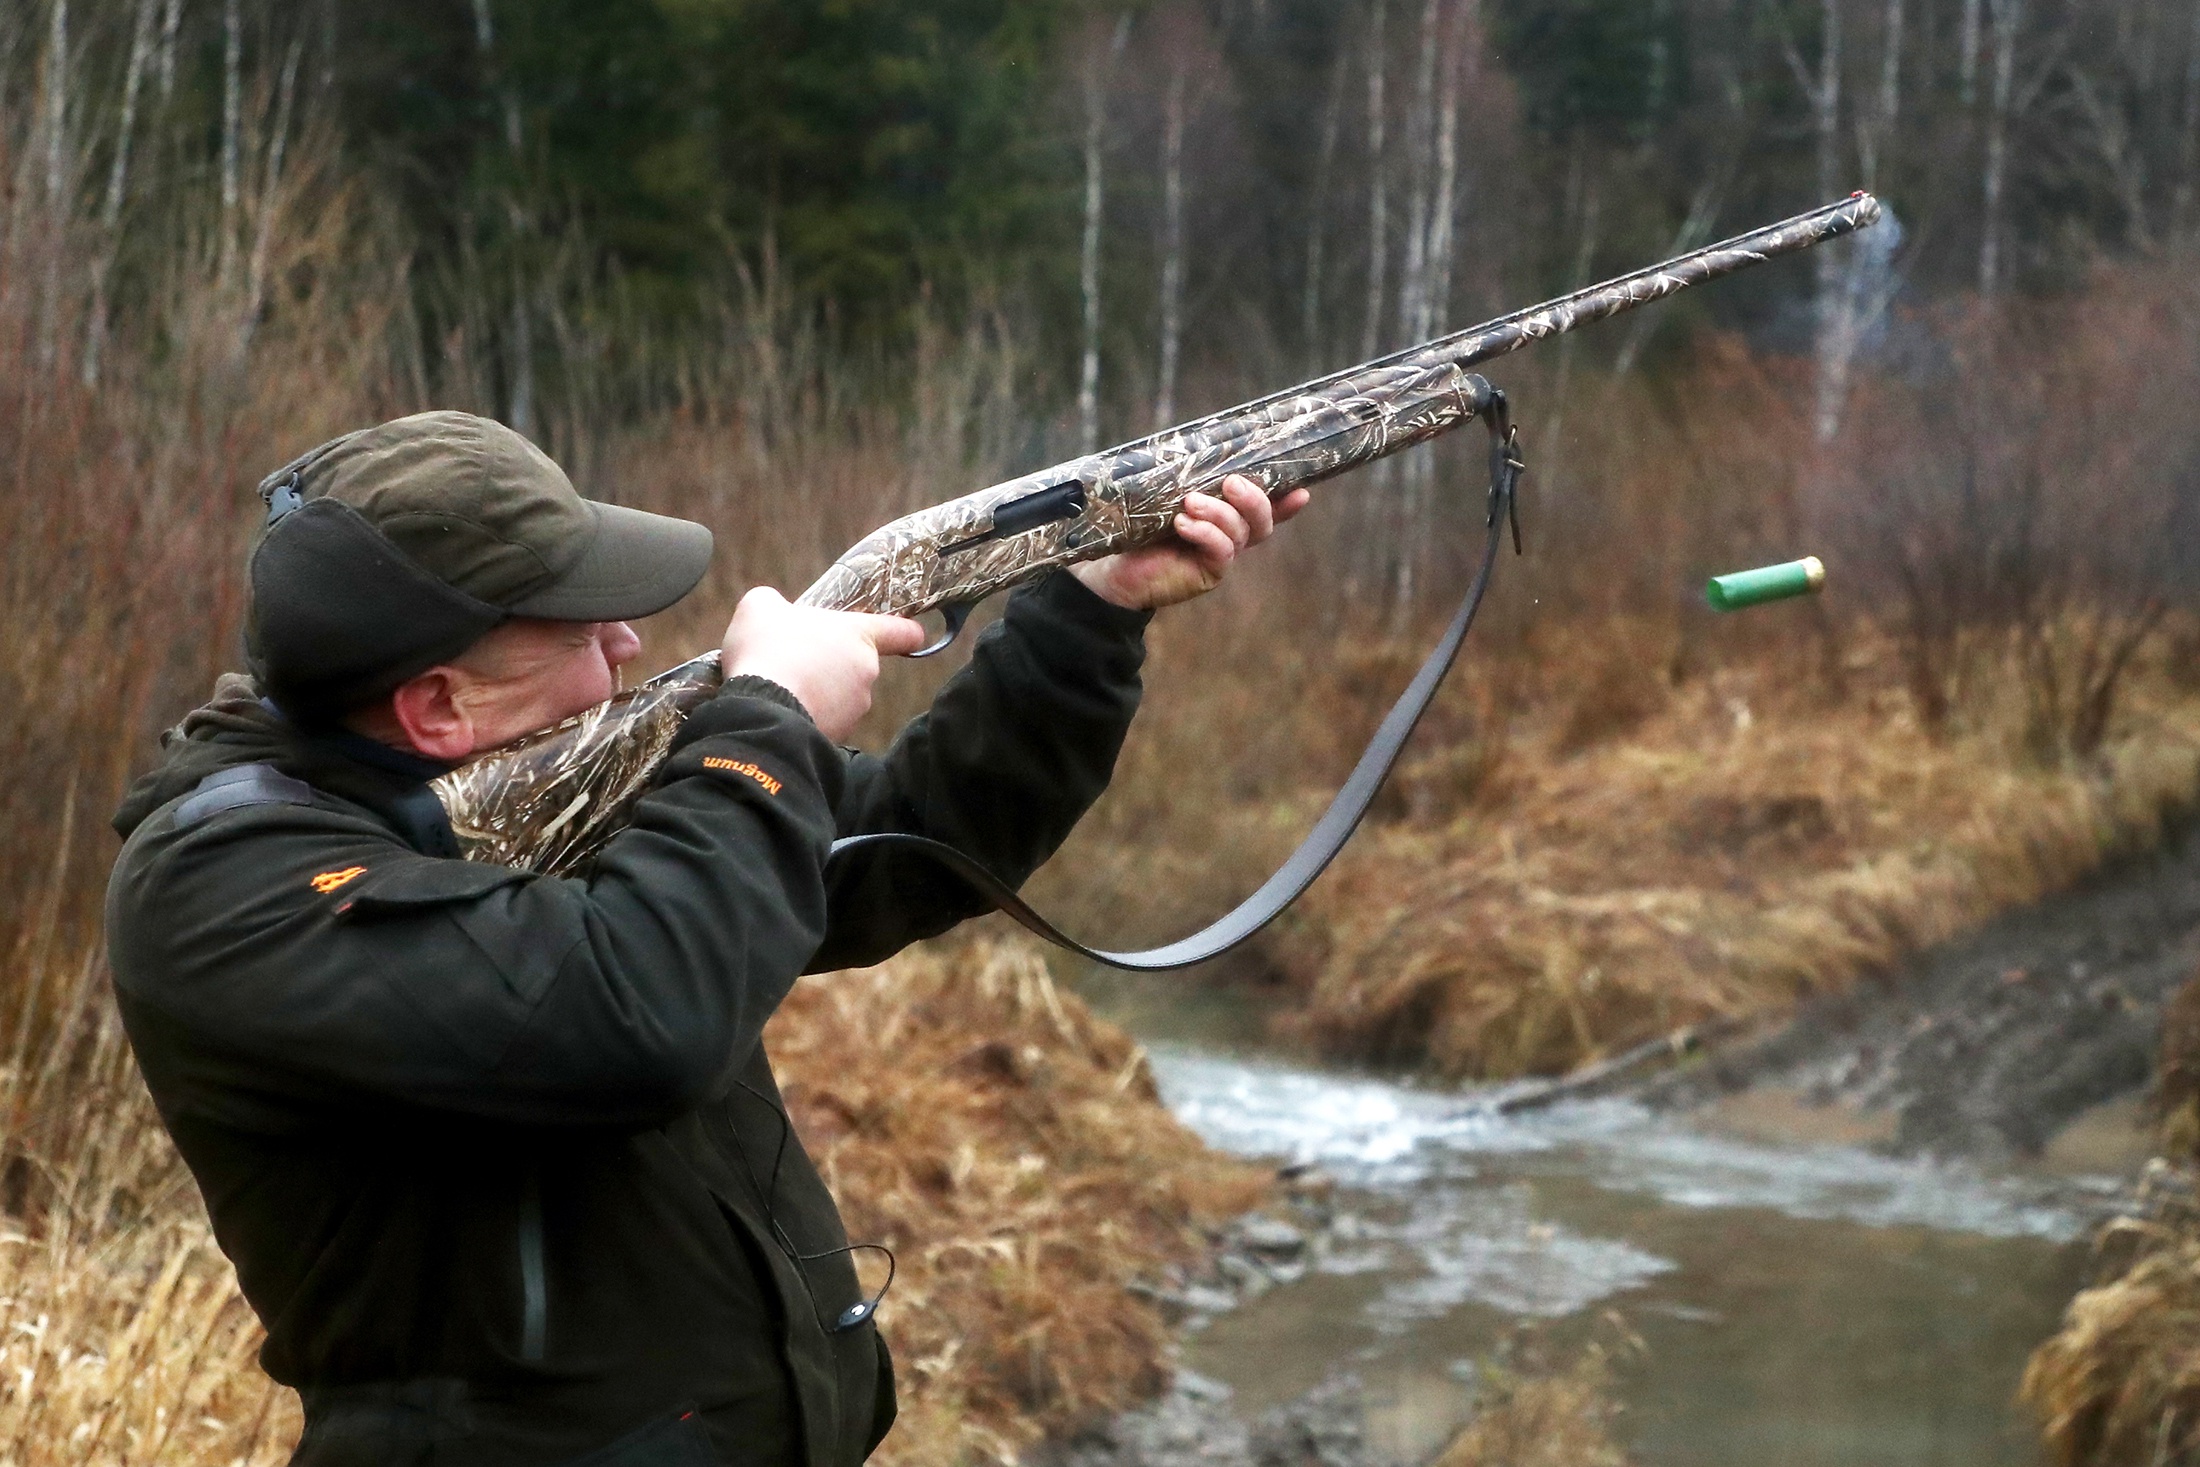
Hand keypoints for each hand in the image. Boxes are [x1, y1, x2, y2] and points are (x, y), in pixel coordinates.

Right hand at [720, 588, 925, 740]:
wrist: (762, 711)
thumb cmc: (768, 650)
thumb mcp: (760, 608)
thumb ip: (774, 603)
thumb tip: (773, 609)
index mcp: (859, 635)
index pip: (901, 632)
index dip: (907, 633)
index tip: (912, 636)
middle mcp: (866, 672)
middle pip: (857, 664)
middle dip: (831, 663)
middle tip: (795, 658)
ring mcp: (855, 708)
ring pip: (840, 695)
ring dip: (819, 691)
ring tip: (781, 686)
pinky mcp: (839, 736)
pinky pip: (826, 720)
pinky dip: (808, 715)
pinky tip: (781, 710)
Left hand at [1070, 474, 1309, 610]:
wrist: (1112, 567)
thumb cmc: (1137, 525)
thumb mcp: (1164, 494)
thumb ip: (1185, 476)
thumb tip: (1194, 442)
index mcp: (1225, 516)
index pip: (1265, 508)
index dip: (1286, 502)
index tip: (1302, 490)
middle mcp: (1229, 537)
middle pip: (1262, 521)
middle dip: (1254, 499)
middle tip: (1232, 482)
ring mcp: (1220, 557)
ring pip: (1241, 533)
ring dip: (1219, 513)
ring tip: (1191, 503)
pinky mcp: (1207, 574)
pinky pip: (1221, 552)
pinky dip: (1206, 534)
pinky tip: (1184, 525)